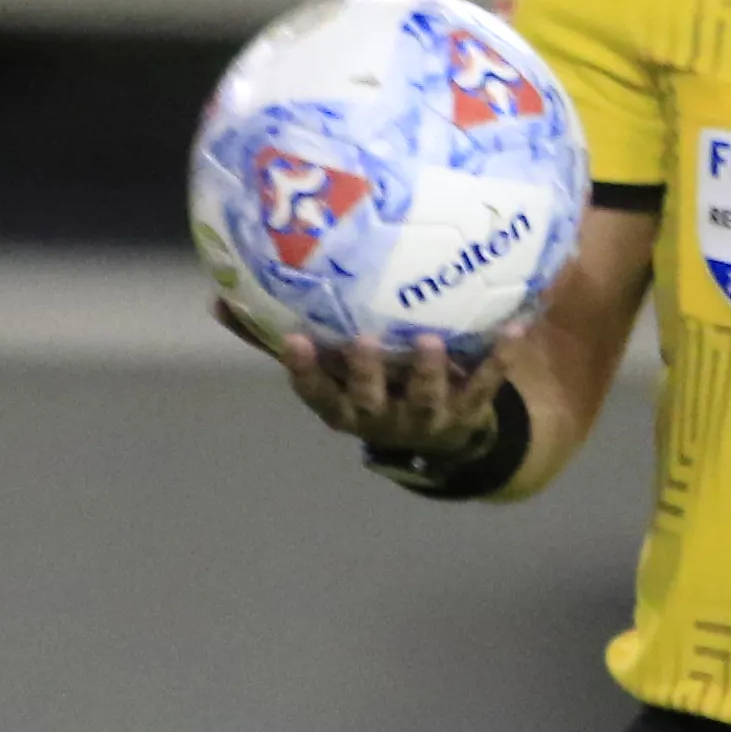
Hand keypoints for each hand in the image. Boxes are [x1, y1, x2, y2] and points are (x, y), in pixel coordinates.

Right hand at [212, 288, 515, 460]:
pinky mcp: (467, 410)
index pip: (316, 393)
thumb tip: (217, 297)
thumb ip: (274, 336)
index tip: (294, 341)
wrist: (442, 433)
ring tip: (433, 343)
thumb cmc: (369, 385)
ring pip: (426, 399)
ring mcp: (425, 418)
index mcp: (344, 406)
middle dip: (364, 374)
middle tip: (363, 342)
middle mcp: (381, 418)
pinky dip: (499, 358)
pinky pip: (485, 383)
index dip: (304, 372)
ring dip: (429, 373)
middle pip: (368, 401)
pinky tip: (513, 325)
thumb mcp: (325, 367)